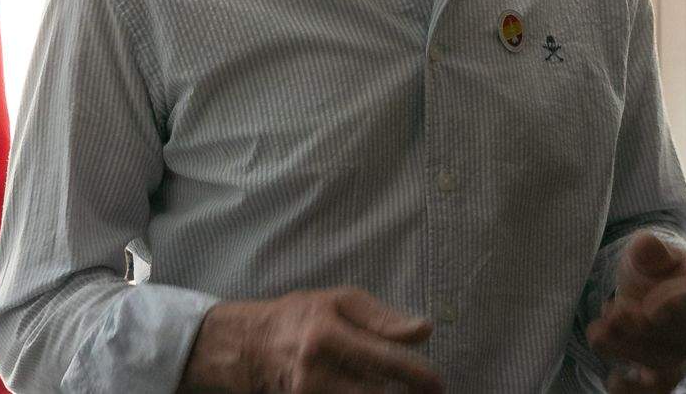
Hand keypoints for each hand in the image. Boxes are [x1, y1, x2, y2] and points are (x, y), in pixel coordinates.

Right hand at [182, 286, 443, 393]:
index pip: (384, 360)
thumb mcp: (339, 301)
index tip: (438, 383)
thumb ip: (382, 318)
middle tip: (429, 393)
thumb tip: (424, 331)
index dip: (417, 375)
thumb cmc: (300, 316)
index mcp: (327, 335)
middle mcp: (315, 372)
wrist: (247, 346)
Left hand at [586, 232, 685, 393]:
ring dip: (629, 351)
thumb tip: (644, 244)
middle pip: (680, 334)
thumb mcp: (652, 255)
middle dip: (640, 327)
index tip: (649, 310)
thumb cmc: (659, 273)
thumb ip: (649, 251)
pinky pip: (658, 392)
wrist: (656, 298)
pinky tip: (614, 380)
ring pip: (666, 363)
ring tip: (598, 333)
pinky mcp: (673, 376)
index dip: (680, 303)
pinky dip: (635, 390)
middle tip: (611, 314)